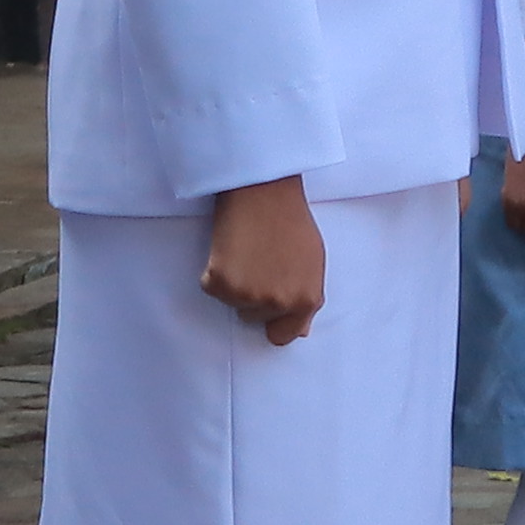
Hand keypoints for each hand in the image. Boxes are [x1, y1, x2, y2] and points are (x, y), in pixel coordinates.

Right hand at [199, 176, 326, 346]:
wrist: (263, 189)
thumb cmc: (290, 219)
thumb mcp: (313, 261)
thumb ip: (307, 299)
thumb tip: (300, 331)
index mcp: (306, 299)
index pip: (283, 336)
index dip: (273, 319)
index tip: (266, 300)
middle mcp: (278, 302)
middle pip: (253, 318)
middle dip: (253, 294)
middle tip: (258, 259)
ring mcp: (248, 295)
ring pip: (232, 303)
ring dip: (234, 282)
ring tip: (246, 250)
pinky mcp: (220, 283)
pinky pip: (211, 287)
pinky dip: (214, 270)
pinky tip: (229, 247)